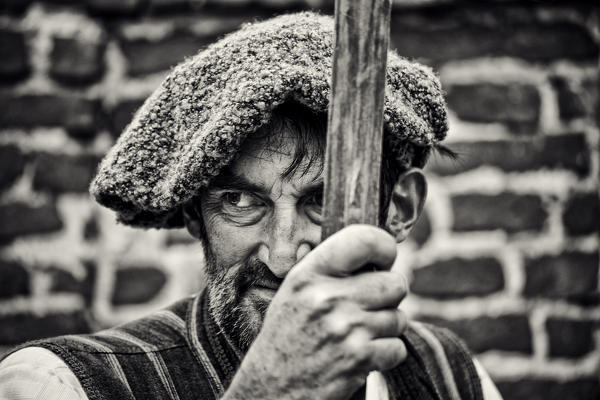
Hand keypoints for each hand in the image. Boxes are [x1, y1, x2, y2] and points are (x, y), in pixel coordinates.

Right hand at [223, 225, 407, 399]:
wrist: (272, 390)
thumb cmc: (286, 337)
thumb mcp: (295, 292)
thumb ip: (330, 270)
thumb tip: (376, 255)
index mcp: (309, 275)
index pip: (363, 239)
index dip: (385, 246)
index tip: (385, 259)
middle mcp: (327, 297)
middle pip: (394, 283)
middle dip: (389, 295)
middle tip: (371, 305)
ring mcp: (346, 329)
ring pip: (399, 317)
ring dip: (386, 328)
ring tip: (359, 334)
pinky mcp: (359, 359)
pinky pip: (398, 347)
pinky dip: (386, 354)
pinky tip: (362, 355)